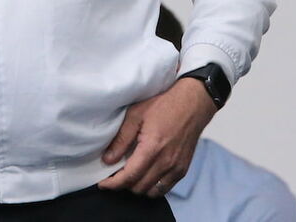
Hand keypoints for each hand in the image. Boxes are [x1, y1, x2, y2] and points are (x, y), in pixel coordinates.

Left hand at [98, 77, 216, 196]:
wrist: (193, 102)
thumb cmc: (164, 104)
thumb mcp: (136, 115)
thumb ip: (121, 139)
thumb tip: (108, 160)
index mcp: (152, 148)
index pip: (129, 177)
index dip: (113, 184)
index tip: (103, 184)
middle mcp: (166, 162)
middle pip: (139, 187)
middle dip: (123, 185)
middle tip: (115, 175)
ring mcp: (176, 167)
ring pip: (152, 192)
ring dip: (138, 187)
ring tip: (130, 176)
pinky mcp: (183, 169)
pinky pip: (165, 188)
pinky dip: (153, 187)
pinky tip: (146, 176)